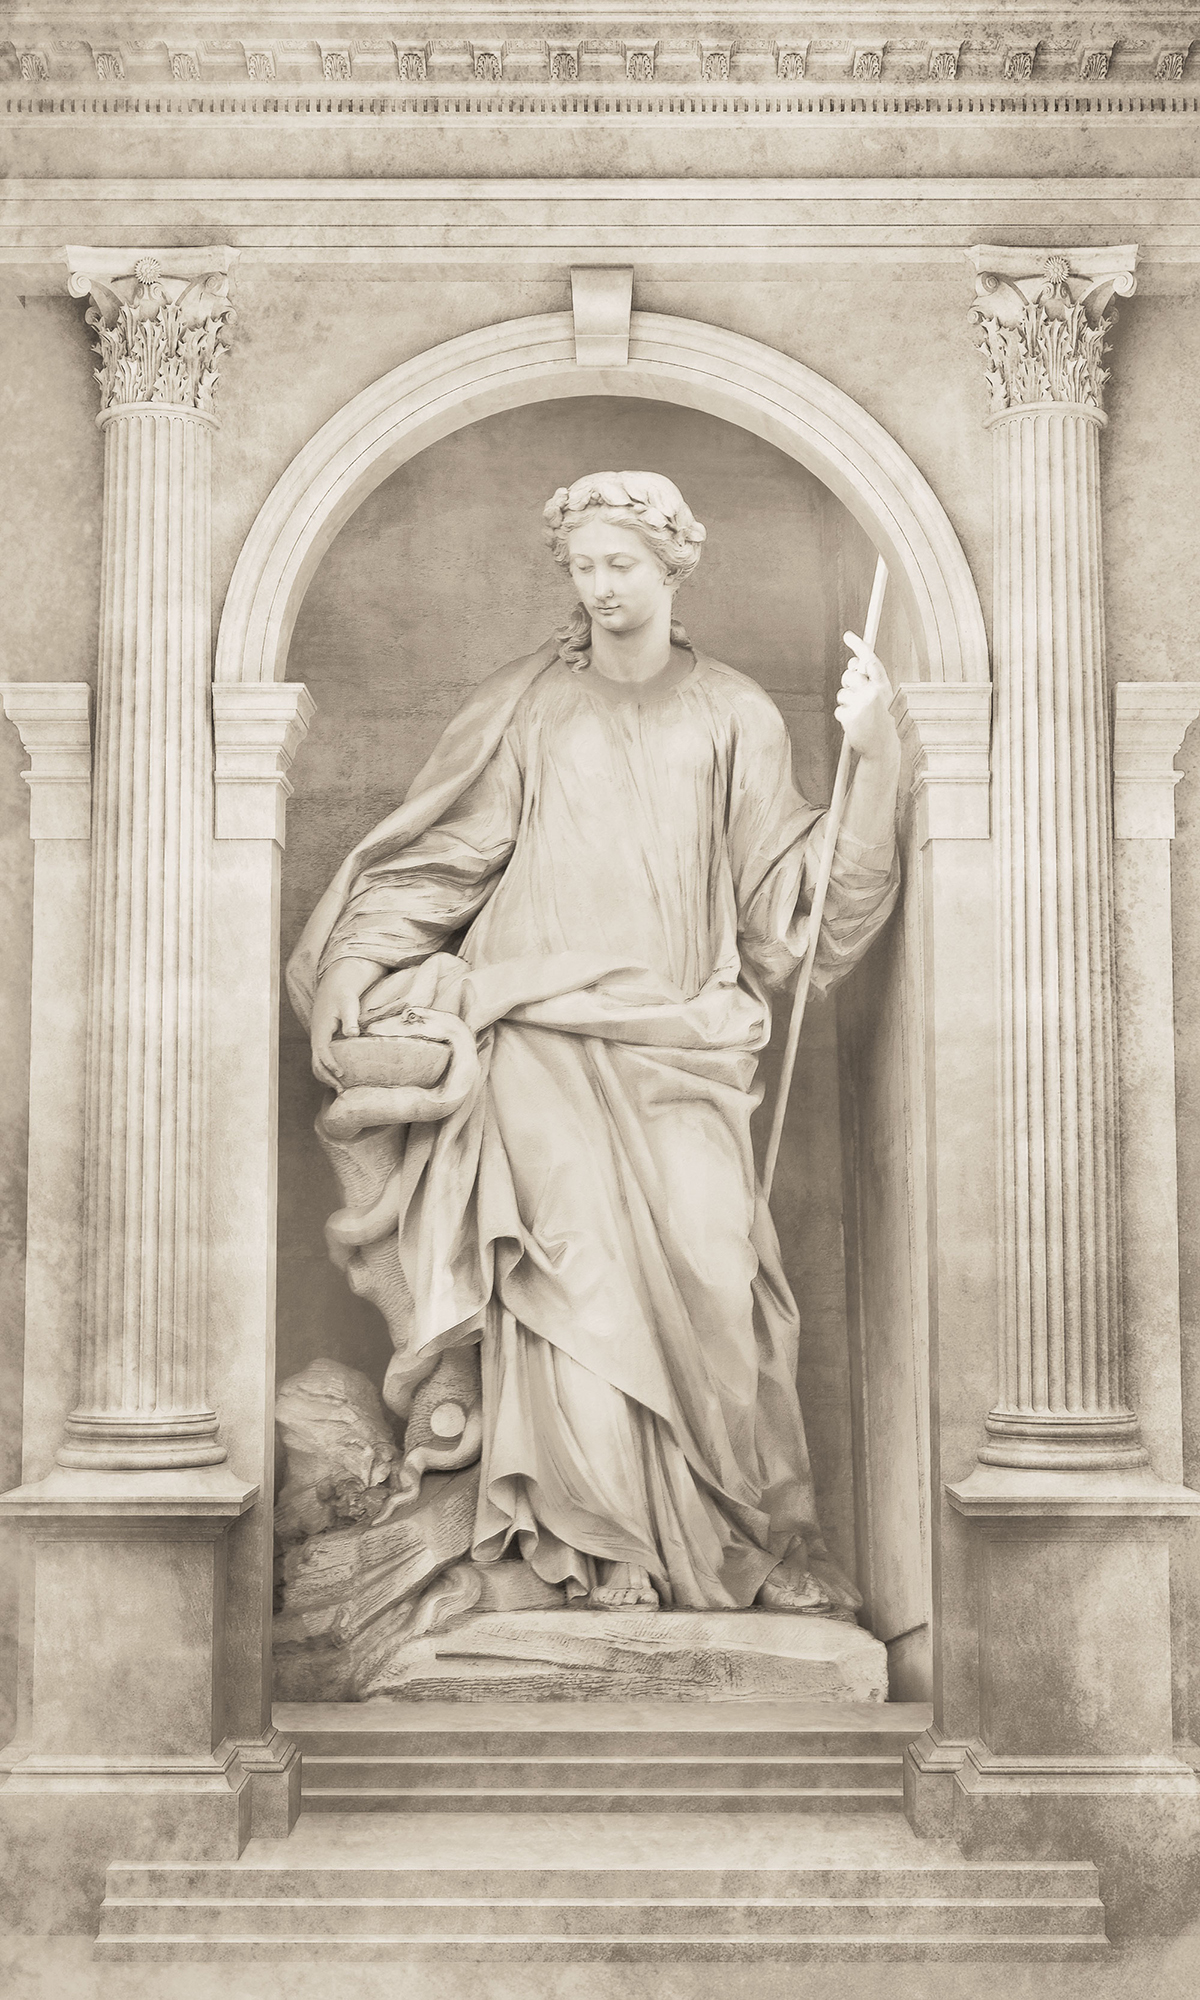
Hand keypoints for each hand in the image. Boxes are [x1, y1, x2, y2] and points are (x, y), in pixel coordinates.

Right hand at [311, 959, 384, 1089]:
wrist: (335, 987)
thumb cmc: (344, 996)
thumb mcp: (348, 1005)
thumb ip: (350, 1020)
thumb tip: (352, 1034)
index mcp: (321, 1030)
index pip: (322, 1052)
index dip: (330, 1064)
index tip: (341, 1075)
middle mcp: (316, 1037)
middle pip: (316, 1062)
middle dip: (327, 1077)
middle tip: (342, 1090)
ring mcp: (318, 1040)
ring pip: (317, 1063)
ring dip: (326, 1077)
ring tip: (340, 1089)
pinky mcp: (323, 1041)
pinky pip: (321, 1059)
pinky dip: (327, 1070)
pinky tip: (340, 1077)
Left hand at [836, 633, 900, 763]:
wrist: (881, 745)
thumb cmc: (879, 718)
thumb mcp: (879, 696)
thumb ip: (867, 680)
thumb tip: (852, 663)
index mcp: (882, 686)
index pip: (870, 660)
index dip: (859, 645)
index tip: (848, 635)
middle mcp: (873, 693)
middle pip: (849, 675)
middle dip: (847, 682)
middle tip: (857, 696)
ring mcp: (861, 705)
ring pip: (841, 693)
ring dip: (845, 702)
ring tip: (858, 713)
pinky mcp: (850, 717)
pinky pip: (838, 710)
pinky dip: (843, 716)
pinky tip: (854, 723)